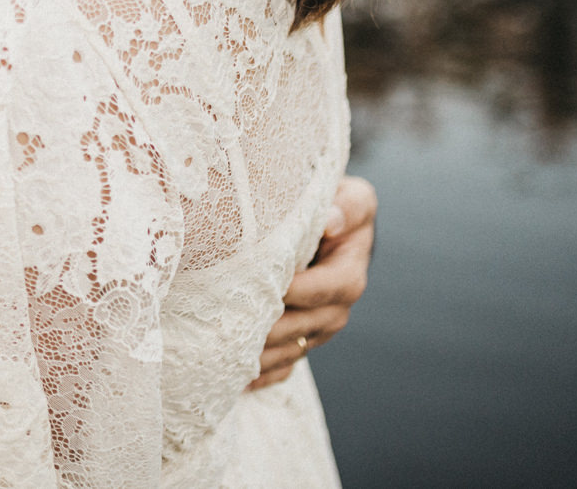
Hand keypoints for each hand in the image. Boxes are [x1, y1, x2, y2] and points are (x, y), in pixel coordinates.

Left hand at [249, 175, 375, 389]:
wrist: (325, 224)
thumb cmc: (332, 202)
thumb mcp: (350, 197)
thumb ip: (346, 206)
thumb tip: (331, 220)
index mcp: (350, 270)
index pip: (330, 288)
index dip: (301, 290)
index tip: (270, 287)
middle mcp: (339, 304)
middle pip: (306, 325)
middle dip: (272, 328)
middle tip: (233, 327)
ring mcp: (320, 325)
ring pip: (292, 349)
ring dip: (263, 355)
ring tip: (226, 356)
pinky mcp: (302, 337)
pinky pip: (286, 364)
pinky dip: (263, 374)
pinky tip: (236, 379)